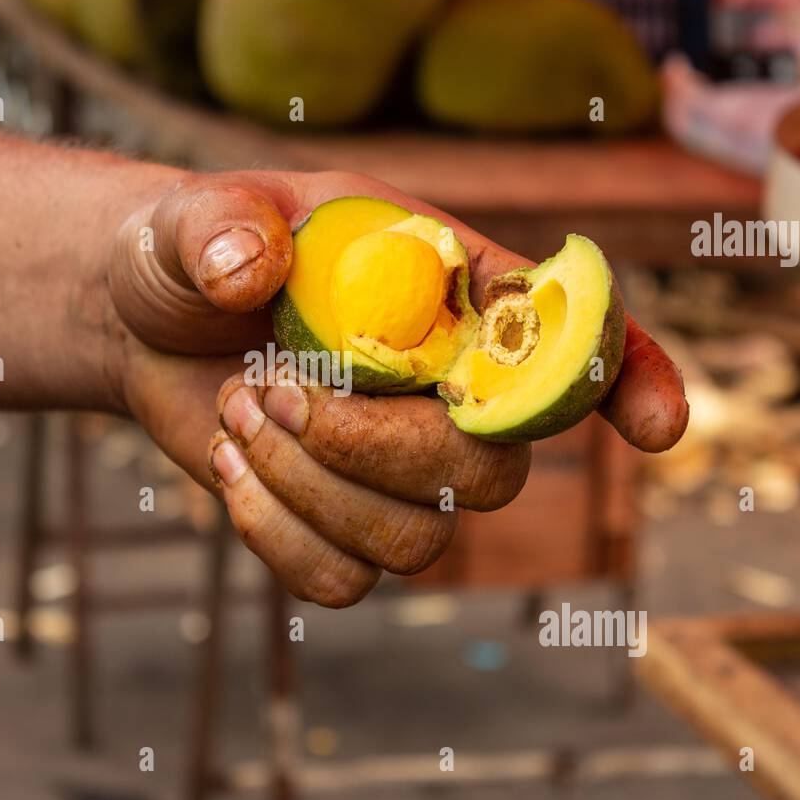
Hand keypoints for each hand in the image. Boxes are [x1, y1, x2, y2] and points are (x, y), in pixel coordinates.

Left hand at [108, 170, 687, 606]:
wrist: (143, 321)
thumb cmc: (195, 251)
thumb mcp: (199, 219)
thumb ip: (223, 228)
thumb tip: (249, 274)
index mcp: (451, 297)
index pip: (571, 340)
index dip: (628, 381)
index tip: (656, 428)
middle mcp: (448, 394)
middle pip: (492, 472)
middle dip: (372, 447)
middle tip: (269, 388)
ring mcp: (402, 474)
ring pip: (420, 543)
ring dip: (309, 489)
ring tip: (234, 411)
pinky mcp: (344, 529)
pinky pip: (346, 581)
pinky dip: (277, 536)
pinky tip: (228, 467)